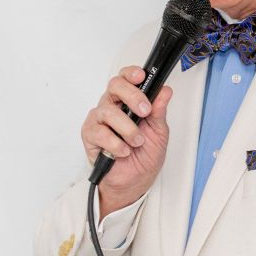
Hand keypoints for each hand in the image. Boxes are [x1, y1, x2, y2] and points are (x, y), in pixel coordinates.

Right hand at [81, 65, 172, 213]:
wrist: (134, 182)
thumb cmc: (144, 155)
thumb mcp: (159, 133)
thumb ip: (159, 111)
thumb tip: (165, 91)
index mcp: (128, 101)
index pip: (125, 78)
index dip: (131, 73)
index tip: (141, 76)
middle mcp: (112, 106)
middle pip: (114, 86)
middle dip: (132, 96)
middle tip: (144, 112)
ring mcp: (99, 120)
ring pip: (108, 111)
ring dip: (127, 128)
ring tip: (136, 141)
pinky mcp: (90, 135)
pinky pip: (99, 132)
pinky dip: (115, 143)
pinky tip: (123, 151)